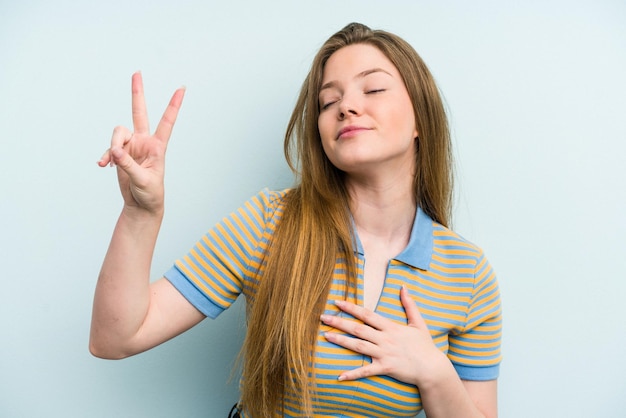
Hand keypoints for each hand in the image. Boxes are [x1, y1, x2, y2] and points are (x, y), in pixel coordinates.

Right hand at [98, 72, 184, 213]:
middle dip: (137, 92)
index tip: (182, 88)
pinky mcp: (120, 153)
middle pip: (139, 112)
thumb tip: (115, 151)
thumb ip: (128, 164)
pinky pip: (109, 148)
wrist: (141, 205)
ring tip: (112, 162)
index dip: (174, 105)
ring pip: (117, 133)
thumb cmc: (150, 194)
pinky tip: (103, 166)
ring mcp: (132, 146)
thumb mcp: (143, 180)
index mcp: (158, 146)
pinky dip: (105, 156)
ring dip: (112, 146)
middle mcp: (145, 141)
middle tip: (137, 72)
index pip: (167, 121)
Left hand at [320, 285, 447, 385]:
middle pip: (358, 328)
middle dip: (340, 322)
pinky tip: (340, 375)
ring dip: (341, 341)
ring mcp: (384, 354)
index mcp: (390, 327)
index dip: (351, 307)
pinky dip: (353, 374)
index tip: (337, 302)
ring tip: (326, 336)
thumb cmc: (425, 346)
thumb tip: (403, 286)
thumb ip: (409, 304)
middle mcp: (385, 339)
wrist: (432, 368)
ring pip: (358, 346)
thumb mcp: (419, 323)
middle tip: (323, 317)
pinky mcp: (385, 368)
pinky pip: (366, 371)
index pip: (367, 314)